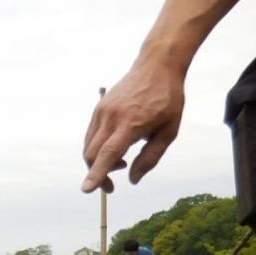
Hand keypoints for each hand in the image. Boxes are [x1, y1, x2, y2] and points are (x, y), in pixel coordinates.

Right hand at [82, 62, 184, 192]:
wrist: (157, 65)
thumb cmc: (168, 99)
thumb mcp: (169, 131)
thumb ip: (150, 157)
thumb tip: (132, 179)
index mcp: (131, 123)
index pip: (108, 153)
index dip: (97, 173)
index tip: (86, 189)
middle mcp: (112, 117)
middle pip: (93, 154)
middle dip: (98, 174)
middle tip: (112, 186)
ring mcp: (102, 111)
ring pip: (89, 147)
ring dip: (98, 162)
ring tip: (121, 163)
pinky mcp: (99, 108)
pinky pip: (91, 136)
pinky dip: (98, 150)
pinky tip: (116, 148)